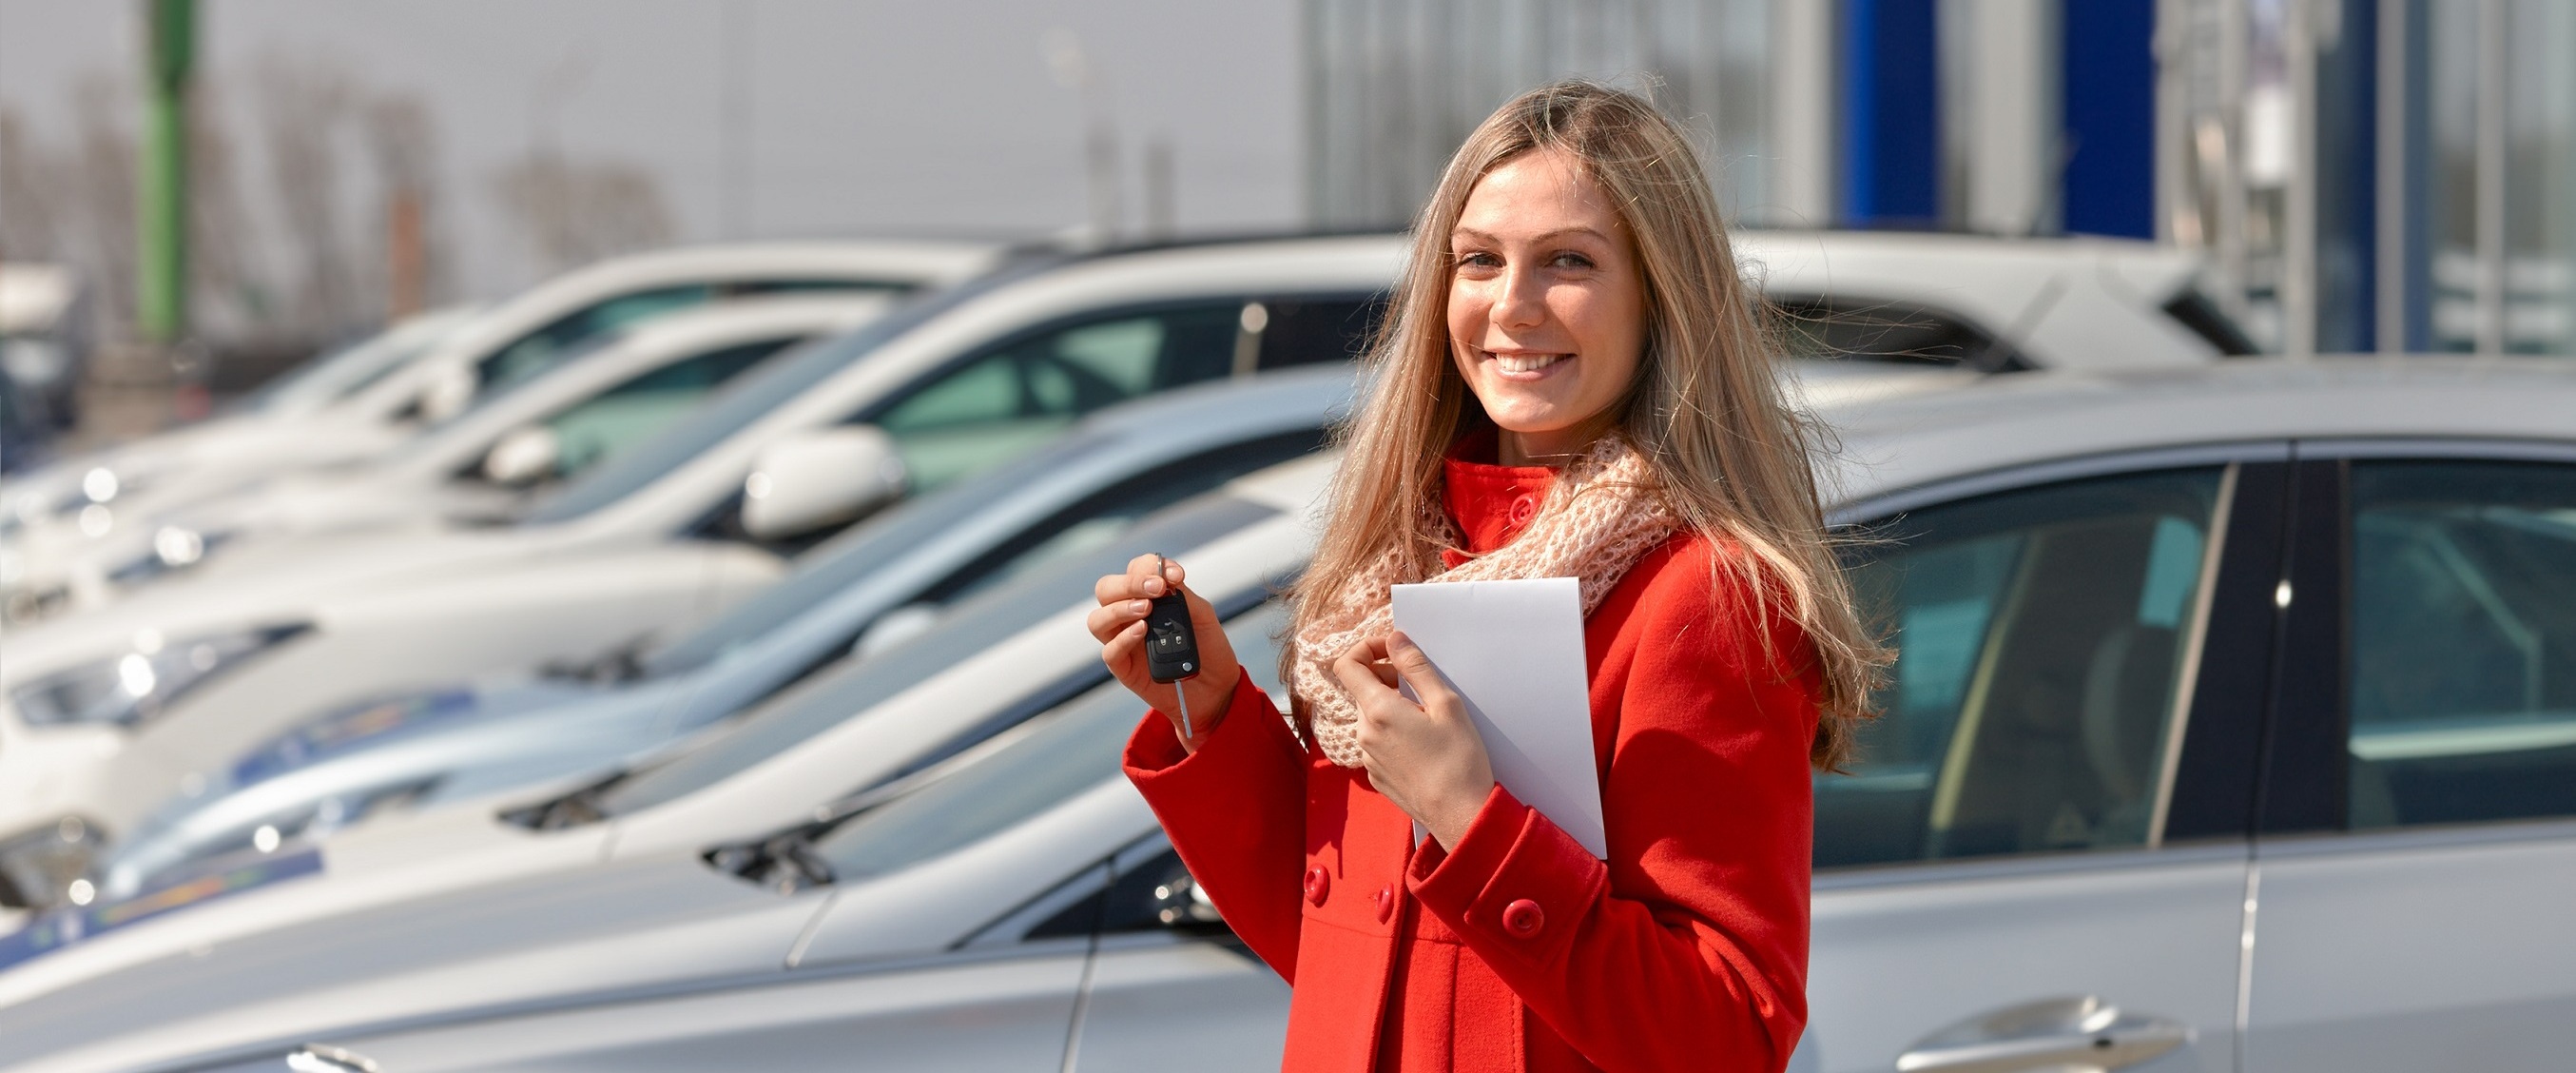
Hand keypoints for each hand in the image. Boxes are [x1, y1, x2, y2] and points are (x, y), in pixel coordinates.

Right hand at [1088, 553, 1241, 750]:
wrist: (1216, 688)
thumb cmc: (1207, 647)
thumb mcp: (1202, 616)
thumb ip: (1183, 595)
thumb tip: (1165, 577)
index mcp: (1147, 596)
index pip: (1134, 570)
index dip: (1149, 566)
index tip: (1175, 575)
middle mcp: (1129, 615)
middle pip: (1106, 589)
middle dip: (1129, 583)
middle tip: (1156, 588)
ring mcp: (1123, 641)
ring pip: (1097, 619)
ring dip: (1119, 608)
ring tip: (1146, 609)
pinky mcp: (1124, 668)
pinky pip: (1110, 651)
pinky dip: (1124, 638)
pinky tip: (1143, 631)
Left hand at [1331, 631, 1496, 848]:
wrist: (1460, 815)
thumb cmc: (1459, 759)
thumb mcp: (1445, 703)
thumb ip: (1415, 667)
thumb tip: (1394, 639)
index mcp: (1377, 711)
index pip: (1347, 664)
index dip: (1366, 648)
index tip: (1393, 651)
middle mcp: (1364, 734)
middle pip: (1361, 690)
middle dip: (1385, 677)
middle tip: (1419, 684)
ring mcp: (1367, 758)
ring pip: (1370, 717)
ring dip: (1390, 706)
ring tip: (1425, 717)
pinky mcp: (1376, 776)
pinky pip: (1376, 742)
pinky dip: (1392, 731)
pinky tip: (1422, 743)